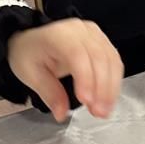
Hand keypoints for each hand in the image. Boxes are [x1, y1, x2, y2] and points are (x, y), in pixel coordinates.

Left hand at [7, 20, 122, 123]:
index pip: (77, 54)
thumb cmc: (29, 54)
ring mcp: (94, 34)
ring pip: (111, 61)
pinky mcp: (102, 42)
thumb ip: (49, 94)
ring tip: (103, 111)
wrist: (32, 41)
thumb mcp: (30, 75)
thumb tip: (62, 113)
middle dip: (102, 88)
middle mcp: (80, 30)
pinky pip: (114, 62)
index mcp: (58, 34)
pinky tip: (108, 100)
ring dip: (111, 89)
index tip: (85, 100)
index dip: (85, 78)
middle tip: (98, 112)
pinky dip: (114, 83)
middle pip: (99, 57)